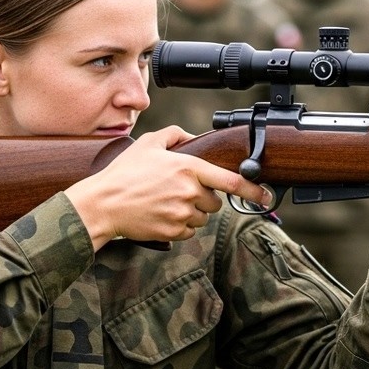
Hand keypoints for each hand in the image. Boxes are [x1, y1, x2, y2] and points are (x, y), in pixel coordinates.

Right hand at [65, 126, 271, 250]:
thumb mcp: (148, 144)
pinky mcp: (173, 232)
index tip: (267, 196)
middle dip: (203, 198)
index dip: (253, 190)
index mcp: (189, 169)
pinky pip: (189, 232)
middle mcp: (190, 192)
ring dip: (191, 213)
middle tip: (178, 191)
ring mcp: (182, 215)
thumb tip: (193, 137)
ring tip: (165, 203)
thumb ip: (174, 135)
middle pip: (214, 201)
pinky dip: (180, 226)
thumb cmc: (123, 174)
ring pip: (202, 218)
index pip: (231, 181)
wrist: (102, 205)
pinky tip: (161, 215)